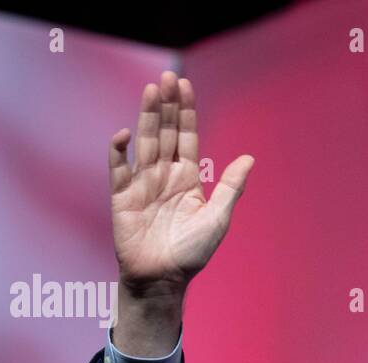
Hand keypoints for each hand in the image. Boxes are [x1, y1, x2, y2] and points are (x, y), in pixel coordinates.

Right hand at [108, 70, 253, 293]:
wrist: (164, 278)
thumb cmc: (192, 252)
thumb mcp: (218, 218)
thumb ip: (231, 187)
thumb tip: (249, 158)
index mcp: (188, 178)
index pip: (187, 137)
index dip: (186, 111)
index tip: (184, 85)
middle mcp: (164, 175)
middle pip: (166, 132)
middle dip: (166, 106)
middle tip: (166, 78)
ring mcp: (142, 183)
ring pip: (145, 143)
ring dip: (147, 117)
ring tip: (150, 91)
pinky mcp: (122, 197)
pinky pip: (118, 170)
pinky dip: (119, 153)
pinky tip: (123, 134)